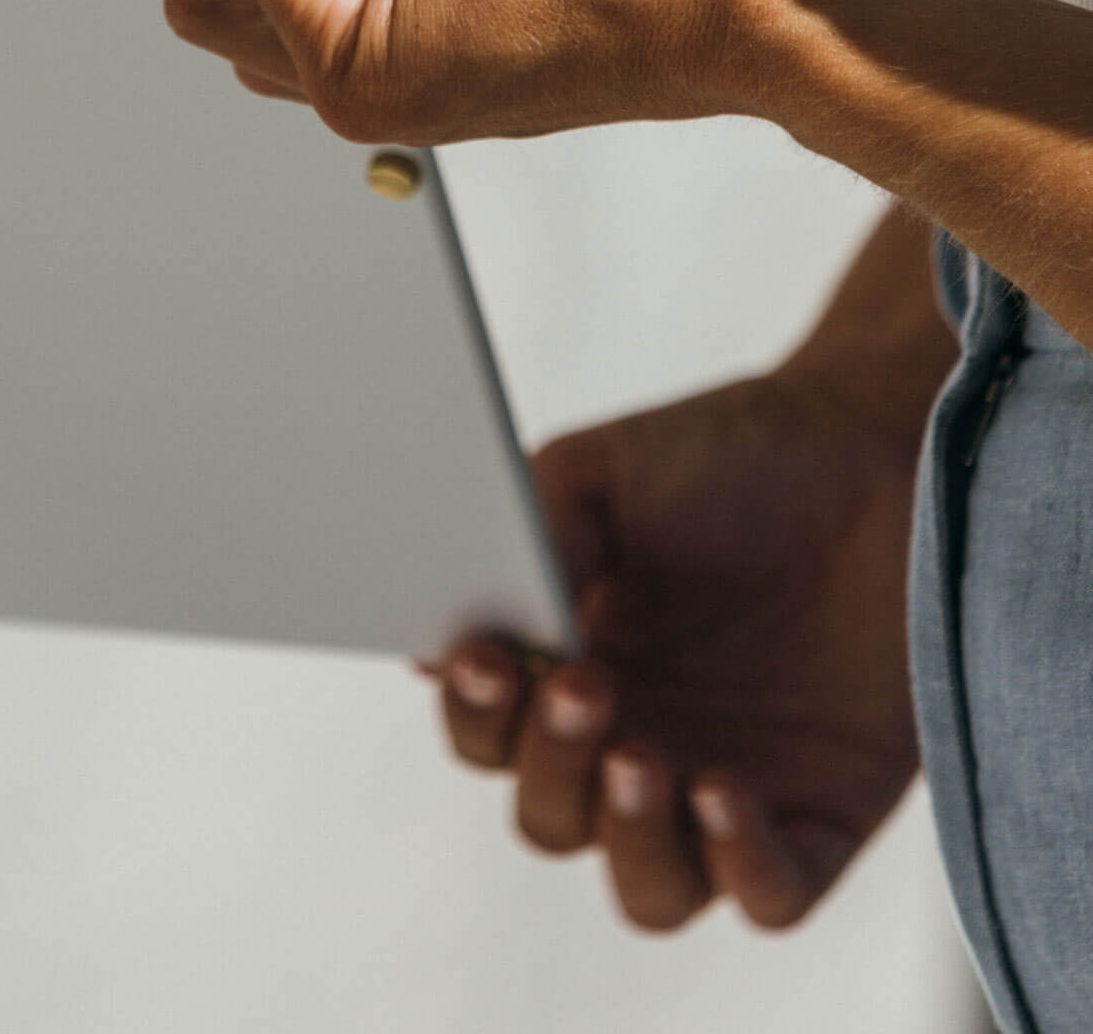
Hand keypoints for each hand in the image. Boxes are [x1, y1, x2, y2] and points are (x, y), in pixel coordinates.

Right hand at [434, 368, 920, 930]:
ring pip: (648, 888)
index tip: (481, 658)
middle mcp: (637, 738)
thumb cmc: (731, 454)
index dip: (473, 712)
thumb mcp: (603, 472)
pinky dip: (738, 864)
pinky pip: (769, 896)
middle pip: (551, 817)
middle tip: (583, 685)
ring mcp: (727, 784)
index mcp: (567, 663)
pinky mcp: (823, 816)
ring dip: (627, 837)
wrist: (882, 454)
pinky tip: (726, 788)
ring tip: (643, 756)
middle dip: (550, 764)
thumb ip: (533, 536)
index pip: (488, 731)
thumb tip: (469, 622)